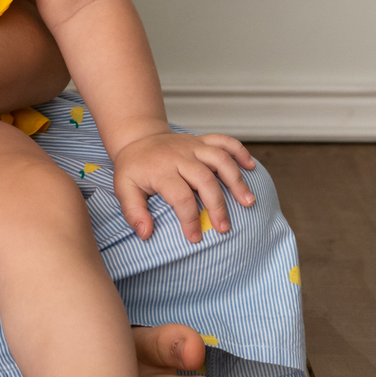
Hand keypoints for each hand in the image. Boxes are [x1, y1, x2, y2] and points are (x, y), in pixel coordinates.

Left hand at [112, 131, 257, 243]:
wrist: (138, 138)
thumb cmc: (134, 168)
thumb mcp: (124, 189)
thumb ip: (133, 212)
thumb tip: (146, 234)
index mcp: (161, 169)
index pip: (180, 196)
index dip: (189, 219)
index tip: (195, 238)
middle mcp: (179, 156)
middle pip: (204, 179)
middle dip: (217, 205)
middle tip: (224, 228)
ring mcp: (192, 146)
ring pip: (219, 159)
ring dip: (236, 179)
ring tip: (248, 202)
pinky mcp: (201, 140)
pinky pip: (224, 140)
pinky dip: (240, 151)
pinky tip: (251, 167)